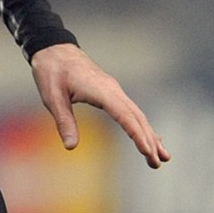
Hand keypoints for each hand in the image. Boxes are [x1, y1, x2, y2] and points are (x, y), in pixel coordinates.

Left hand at [29, 43, 169, 168]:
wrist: (54, 49)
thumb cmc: (52, 72)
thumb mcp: (53, 98)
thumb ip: (64, 122)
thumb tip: (70, 147)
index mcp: (102, 91)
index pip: (125, 116)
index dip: (137, 135)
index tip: (148, 152)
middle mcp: (113, 90)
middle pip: (137, 117)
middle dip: (149, 141)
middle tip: (158, 163)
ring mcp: (114, 90)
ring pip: (137, 114)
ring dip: (150, 134)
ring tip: (162, 156)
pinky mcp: (111, 91)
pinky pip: (130, 110)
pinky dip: (141, 125)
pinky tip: (149, 136)